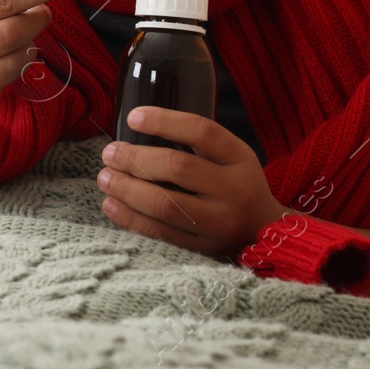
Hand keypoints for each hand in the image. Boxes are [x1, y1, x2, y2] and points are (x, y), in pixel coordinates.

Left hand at [97, 106, 286, 258]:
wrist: (265, 231)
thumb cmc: (235, 184)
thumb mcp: (230, 157)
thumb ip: (195, 143)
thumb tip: (135, 127)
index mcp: (240, 158)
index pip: (202, 132)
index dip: (165, 121)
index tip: (133, 117)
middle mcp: (235, 190)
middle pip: (178, 168)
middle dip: (136, 159)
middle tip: (109, 153)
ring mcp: (220, 224)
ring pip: (166, 205)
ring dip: (127, 190)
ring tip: (104, 178)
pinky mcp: (205, 250)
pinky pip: (162, 235)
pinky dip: (131, 219)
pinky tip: (112, 205)